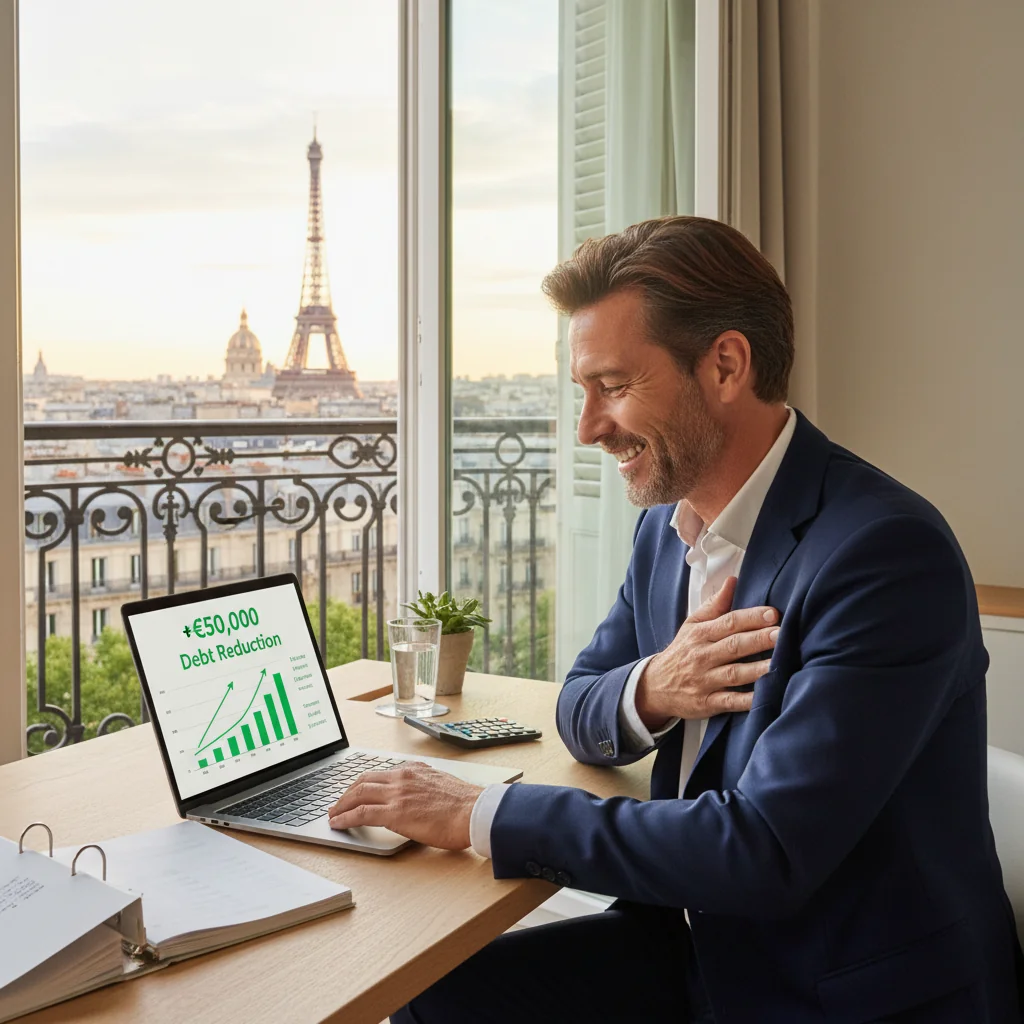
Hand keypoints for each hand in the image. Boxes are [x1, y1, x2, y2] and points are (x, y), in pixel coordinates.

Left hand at [327, 761, 482, 850]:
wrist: (474, 811)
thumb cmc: (465, 804)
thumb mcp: (440, 784)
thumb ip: (424, 786)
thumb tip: (417, 797)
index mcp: (414, 770)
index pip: (379, 773)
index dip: (362, 783)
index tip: (355, 790)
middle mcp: (402, 777)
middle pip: (363, 780)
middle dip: (346, 793)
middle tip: (337, 803)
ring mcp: (397, 794)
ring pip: (358, 794)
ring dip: (341, 805)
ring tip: (333, 814)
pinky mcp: (395, 813)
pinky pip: (361, 814)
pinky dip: (345, 818)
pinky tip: (338, 824)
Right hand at [635, 576, 778, 729]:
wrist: (655, 686)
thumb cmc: (682, 652)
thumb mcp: (692, 625)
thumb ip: (714, 605)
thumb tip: (733, 581)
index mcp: (701, 634)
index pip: (728, 622)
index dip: (751, 617)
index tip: (773, 613)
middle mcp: (702, 656)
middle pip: (734, 646)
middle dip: (758, 639)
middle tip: (781, 634)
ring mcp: (704, 680)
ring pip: (733, 674)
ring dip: (757, 669)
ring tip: (778, 663)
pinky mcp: (707, 702)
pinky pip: (728, 701)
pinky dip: (745, 701)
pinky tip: (763, 696)